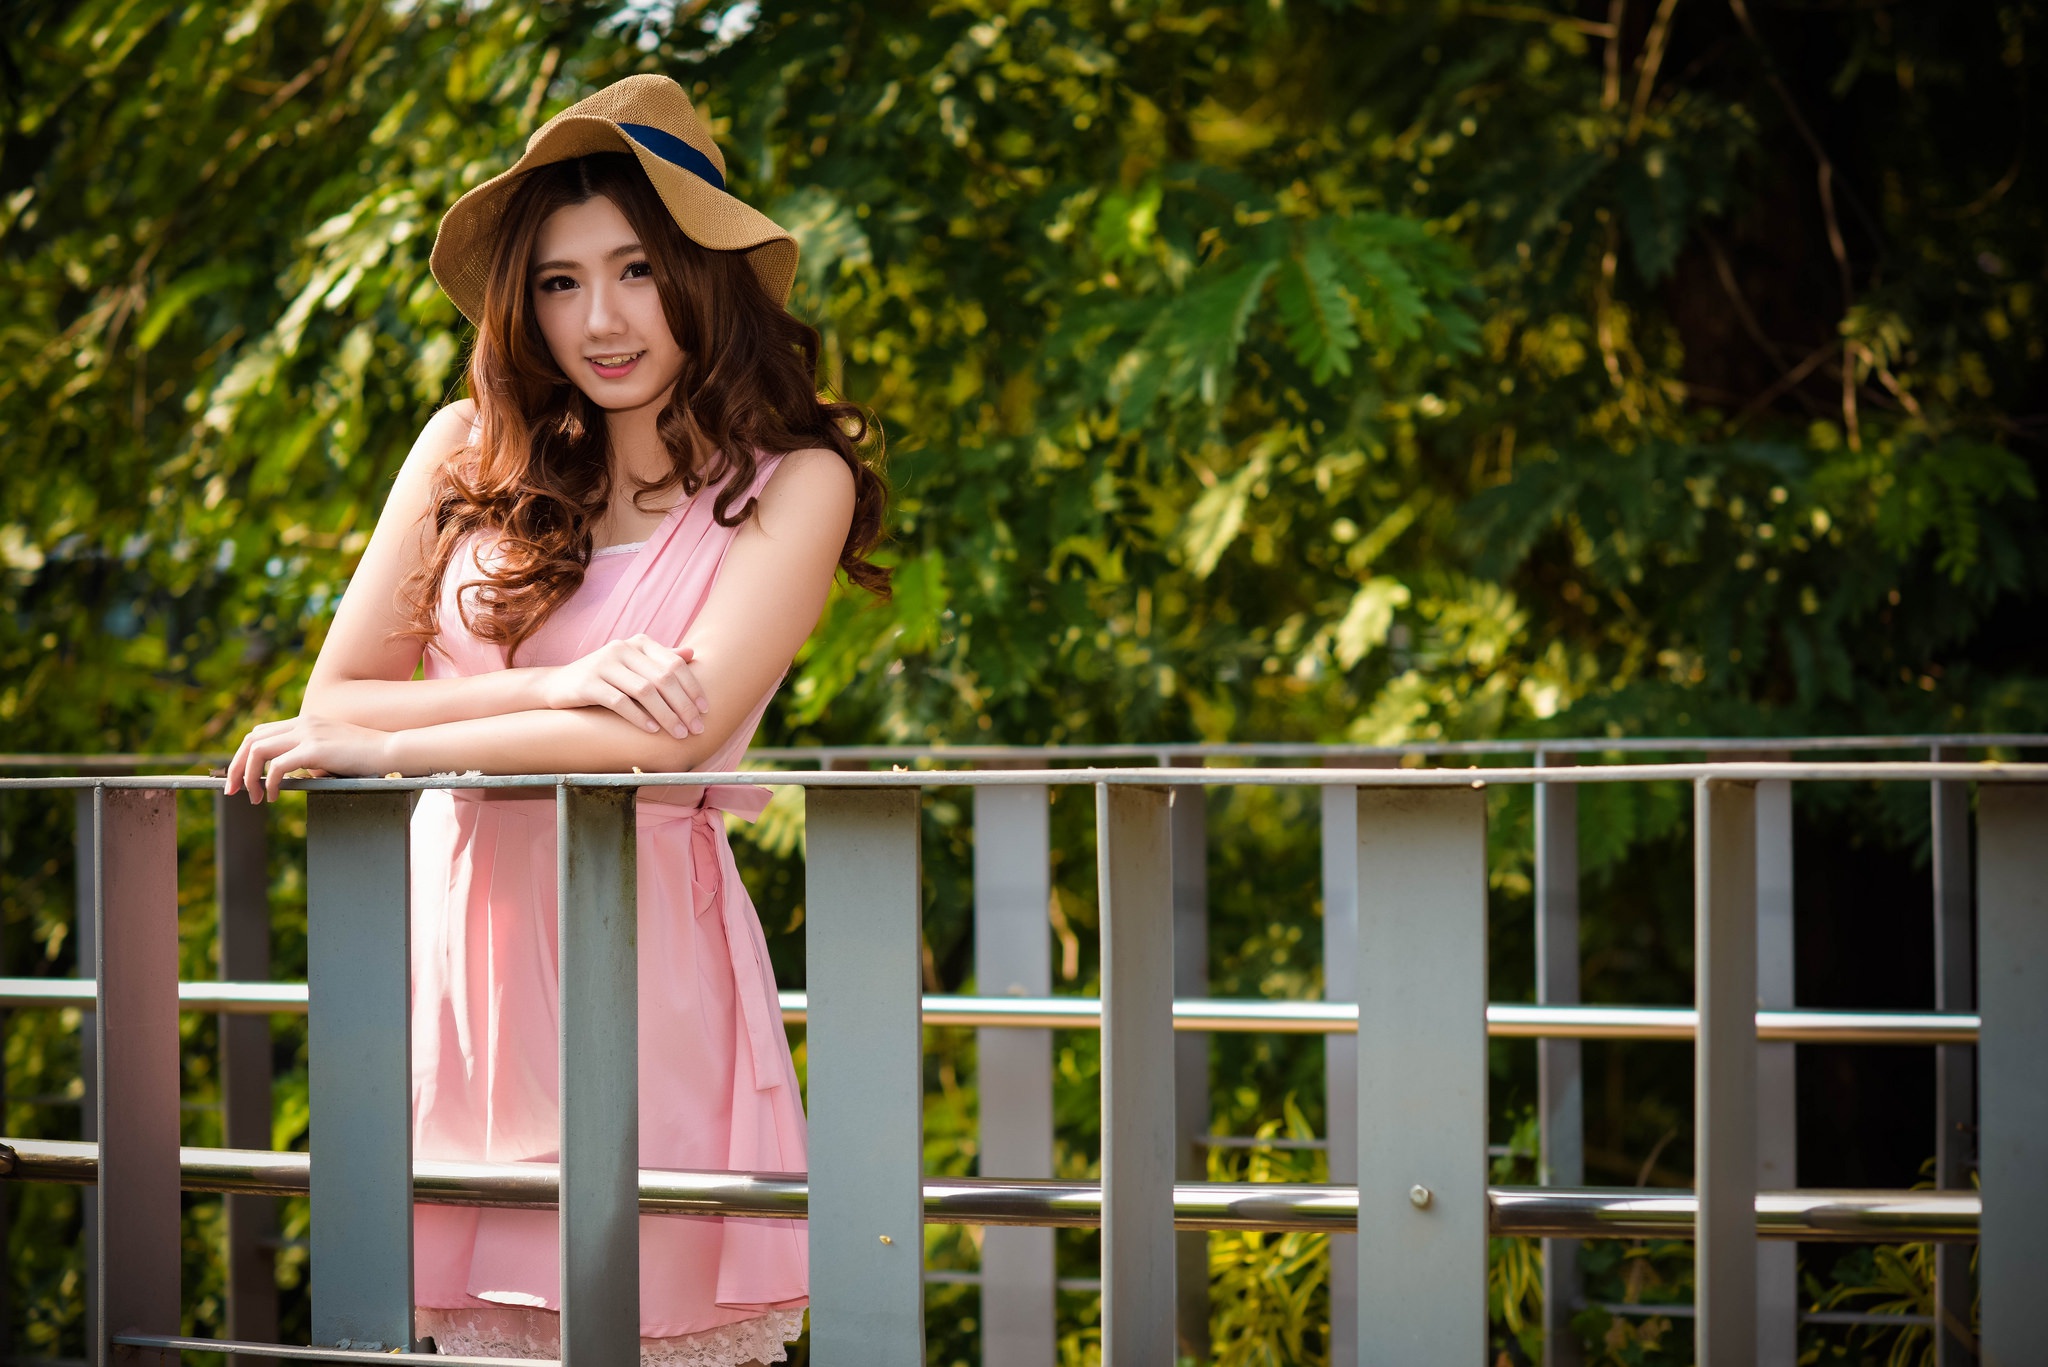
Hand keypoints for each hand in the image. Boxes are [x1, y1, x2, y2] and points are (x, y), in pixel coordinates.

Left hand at [222, 715, 394, 803]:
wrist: (393, 751)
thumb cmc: (368, 758)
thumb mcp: (333, 755)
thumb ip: (309, 760)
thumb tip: (291, 778)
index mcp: (306, 722)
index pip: (261, 733)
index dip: (244, 755)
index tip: (241, 778)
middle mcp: (303, 723)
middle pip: (252, 739)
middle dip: (236, 766)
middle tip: (232, 790)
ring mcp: (308, 733)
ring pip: (258, 750)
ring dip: (248, 776)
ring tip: (252, 797)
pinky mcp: (314, 749)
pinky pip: (276, 766)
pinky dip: (268, 783)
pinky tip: (273, 796)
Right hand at [540, 634, 709, 738]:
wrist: (559, 685)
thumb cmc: (605, 678)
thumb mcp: (633, 666)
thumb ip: (660, 659)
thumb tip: (692, 654)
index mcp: (638, 643)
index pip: (674, 664)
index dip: (693, 688)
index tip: (705, 711)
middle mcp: (622, 648)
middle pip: (663, 679)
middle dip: (684, 706)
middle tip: (696, 729)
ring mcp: (603, 664)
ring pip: (644, 691)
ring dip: (666, 715)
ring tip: (679, 733)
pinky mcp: (588, 683)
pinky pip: (620, 701)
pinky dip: (639, 717)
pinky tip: (652, 730)